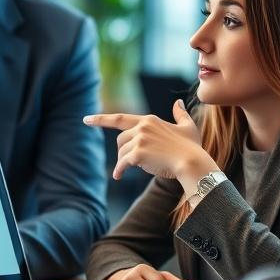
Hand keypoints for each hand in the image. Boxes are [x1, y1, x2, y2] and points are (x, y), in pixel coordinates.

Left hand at [84, 100, 218, 185]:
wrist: (193, 163)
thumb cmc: (192, 147)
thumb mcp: (188, 127)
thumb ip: (180, 114)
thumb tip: (177, 102)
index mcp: (149, 120)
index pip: (120, 118)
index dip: (101, 119)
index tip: (86, 119)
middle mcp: (142, 127)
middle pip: (120, 140)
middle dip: (122, 151)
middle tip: (130, 162)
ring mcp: (139, 140)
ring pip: (121, 152)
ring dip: (124, 162)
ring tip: (129, 170)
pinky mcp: (138, 154)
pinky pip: (122, 163)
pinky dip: (119, 170)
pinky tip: (118, 176)